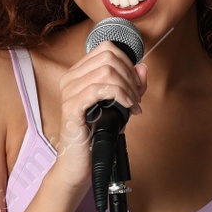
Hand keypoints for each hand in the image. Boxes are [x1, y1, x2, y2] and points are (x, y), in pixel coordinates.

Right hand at [53, 40, 146, 193]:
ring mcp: (69, 92)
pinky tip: (127, 107)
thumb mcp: (119, 106)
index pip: (106, 49)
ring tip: (133, 105)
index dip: (128, 63)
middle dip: (130, 76)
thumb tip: (142, 66)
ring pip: (106, 72)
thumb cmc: (97, 134)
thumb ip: (131, 86)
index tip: (136, 85)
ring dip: (128, 88)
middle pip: (108, 58)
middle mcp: (70, 79)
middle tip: (137, 98)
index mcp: (78, 74)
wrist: (81, 162)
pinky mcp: (72, 107)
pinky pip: (99, 89)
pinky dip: (120, 95)